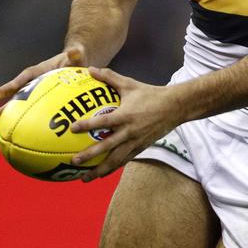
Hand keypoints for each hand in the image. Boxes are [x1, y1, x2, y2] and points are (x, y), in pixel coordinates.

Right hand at [0, 45, 86, 120]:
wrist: (79, 60)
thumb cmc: (77, 57)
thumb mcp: (77, 55)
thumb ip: (75, 54)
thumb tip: (74, 51)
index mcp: (40, 70)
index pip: (24, 78)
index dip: (11, 86)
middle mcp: (36, 81)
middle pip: (18, 94)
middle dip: (6, 105)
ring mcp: (39, 91)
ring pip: (24, 104)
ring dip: (13, 114)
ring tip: (0, 126)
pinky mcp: (46, 99)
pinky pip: (37, 109)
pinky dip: (31, 119)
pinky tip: (25, 133)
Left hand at [68, 66, 178, 181]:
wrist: (174, 107)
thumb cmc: (150, 94)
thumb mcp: (129, 84)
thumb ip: (110, 77)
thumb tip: (91, 69)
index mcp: (125, 115)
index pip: (103, 121)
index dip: (87, 124)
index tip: (72, 128)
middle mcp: (129, 131)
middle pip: (107, 147)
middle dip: (90, 156)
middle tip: (73, 161)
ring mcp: (136, 142)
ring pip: (116, 160)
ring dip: (100, 170)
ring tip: (85, 178)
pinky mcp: (141, 147)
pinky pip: (124, 160)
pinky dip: (113, 168)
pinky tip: (102, 174)